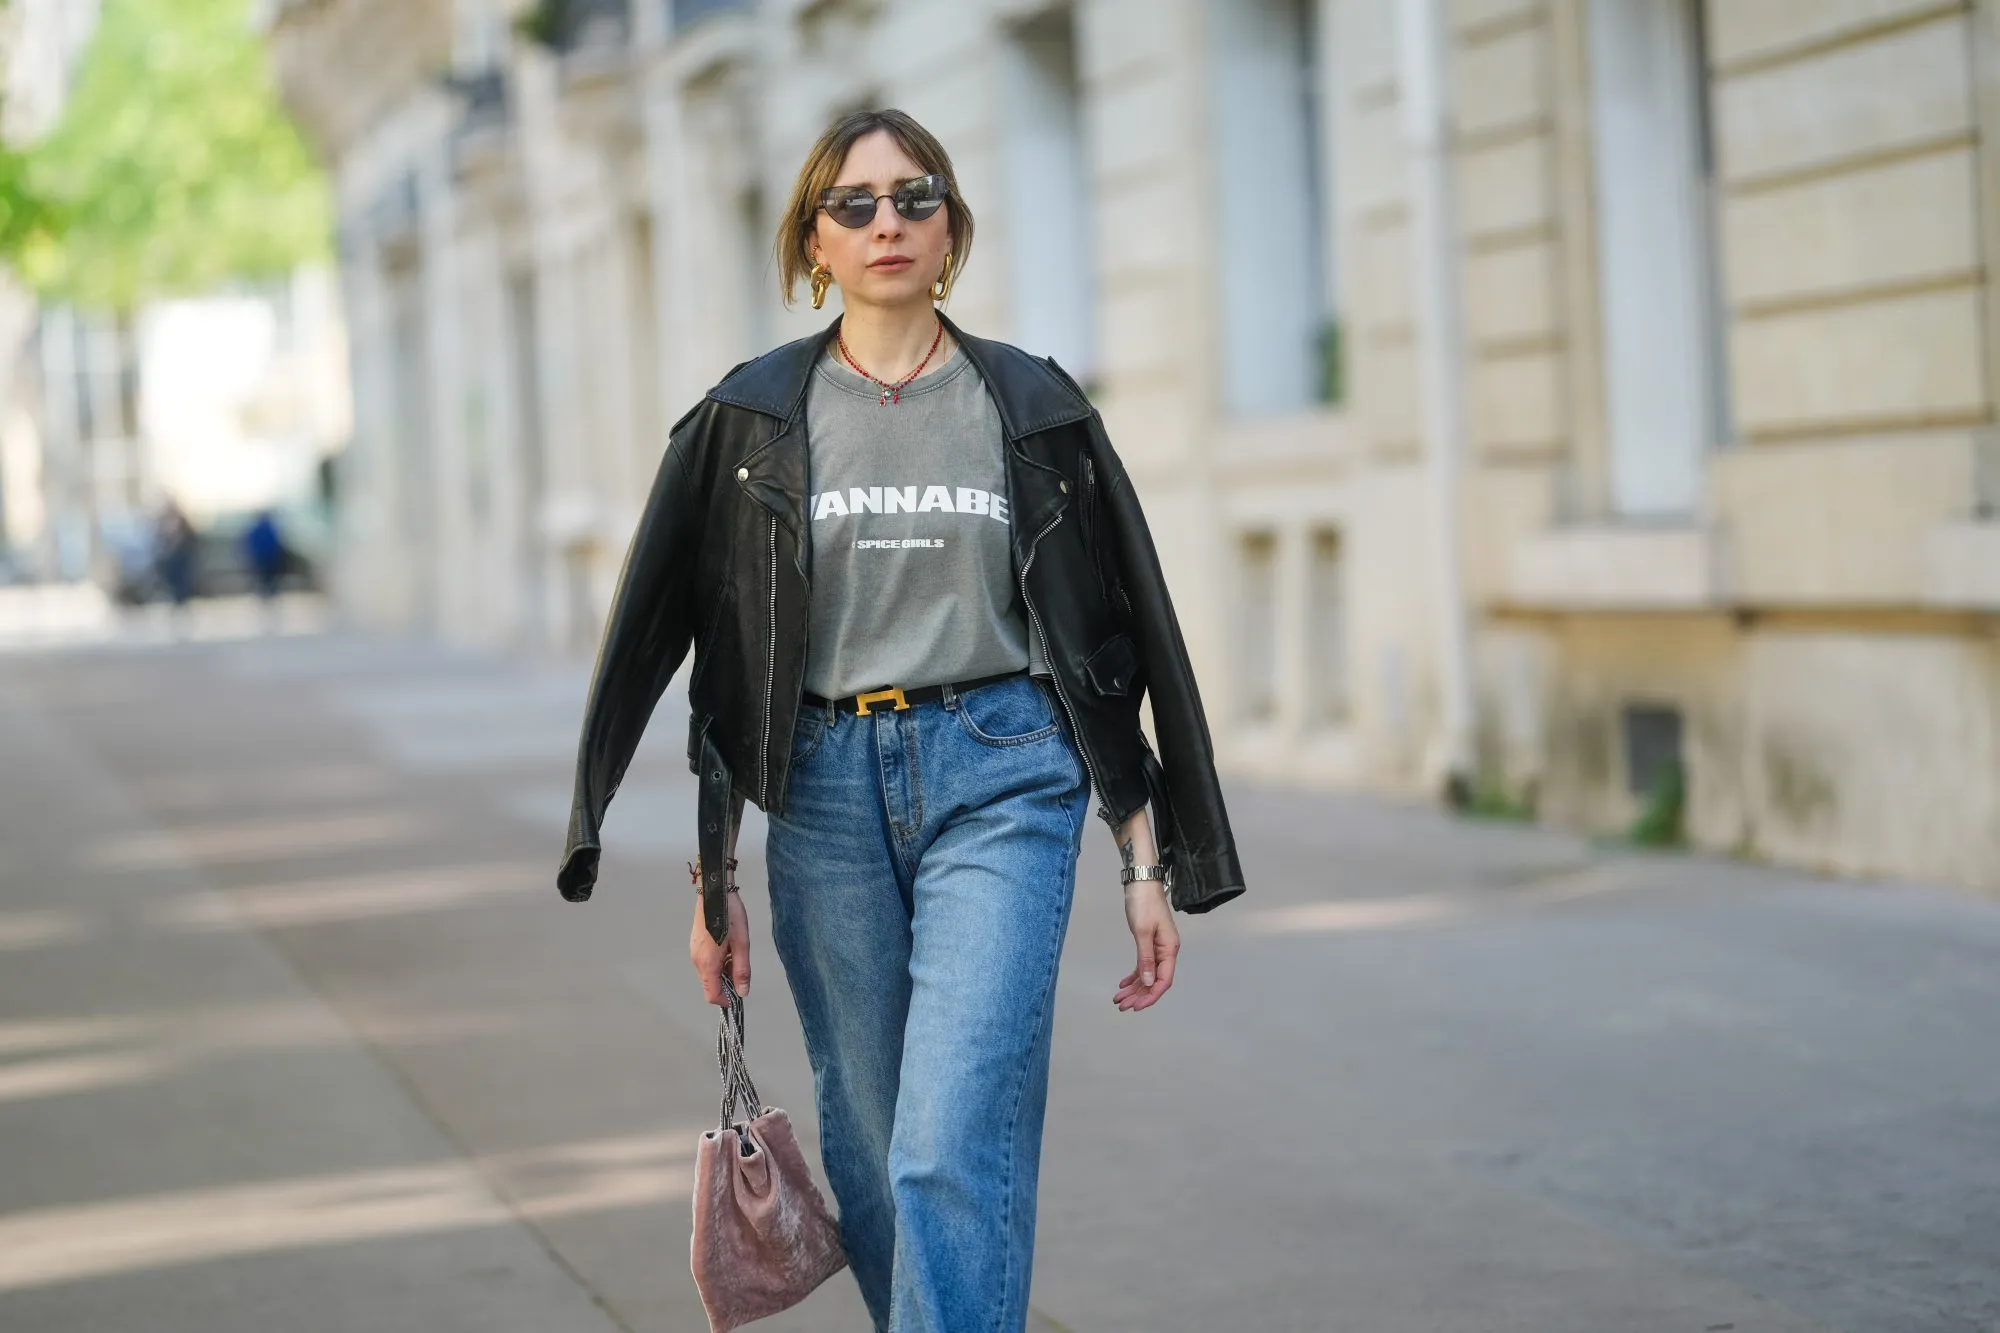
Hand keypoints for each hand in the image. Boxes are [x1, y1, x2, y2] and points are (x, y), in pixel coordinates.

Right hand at [689, 891, 751, 1005]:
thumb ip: (742, 970)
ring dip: (723, 971)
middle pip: (710, 984)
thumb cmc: (730, 916)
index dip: (726, 1000)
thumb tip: (742, 992)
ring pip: (709, 973)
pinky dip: (718, 962)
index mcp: (707, 963)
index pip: (712, 995)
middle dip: (727, 983)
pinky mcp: (695, 944)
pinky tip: (728, 947)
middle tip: (742, 968)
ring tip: (737, 952)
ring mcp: (694, 952)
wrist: (714, 891)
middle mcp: (697, 961)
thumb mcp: (742, 944)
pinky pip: (706, 961)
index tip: (738, 995)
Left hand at [1114, 879, 1178, 1012]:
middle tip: (1122, 1006)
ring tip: (1119, 999)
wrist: (1141, 882)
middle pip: (1155, 980)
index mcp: (1169, 949)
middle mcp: (1166, 951)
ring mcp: (1158, 947)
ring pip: (1147, 974)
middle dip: (1139, 995)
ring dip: (1134, 988)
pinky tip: (1123, 984)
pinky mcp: (1149, 942)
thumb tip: (1149, 981)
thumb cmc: (1143, 904)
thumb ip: (1146, 958)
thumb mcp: (1142, 931)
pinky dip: (1134, 975)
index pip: (1164, 980)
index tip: (1136, 1006)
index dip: (1151, 995)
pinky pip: (1143, 964)